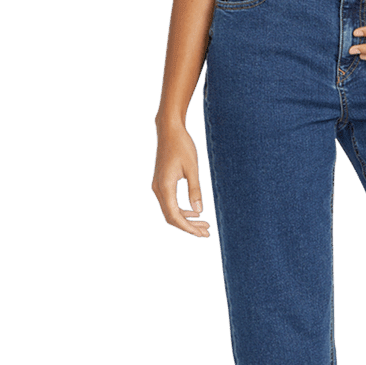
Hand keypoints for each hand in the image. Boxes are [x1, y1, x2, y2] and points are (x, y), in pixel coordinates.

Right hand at [151, 121, 210, 238]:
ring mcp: (158, 187)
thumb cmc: (182, 146)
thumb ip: (195, 190)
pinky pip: (170, 203)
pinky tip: (196, 212)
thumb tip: (199, 212)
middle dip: (189, 227)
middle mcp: (158, 189)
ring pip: (171, 211)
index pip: (175, 215)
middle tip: (207, 233)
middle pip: (171, 217)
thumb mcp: (193, 168)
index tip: (202, 234)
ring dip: (187, 220)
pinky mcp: (161, 184)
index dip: (188, 228)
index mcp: (165, 186)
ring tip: (205, 225)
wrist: (169, 130)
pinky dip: (182, 210)